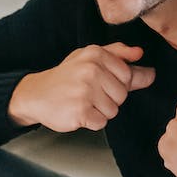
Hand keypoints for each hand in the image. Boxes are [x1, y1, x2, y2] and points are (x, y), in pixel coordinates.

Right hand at [8, 42, 155, 132]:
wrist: (36, 94)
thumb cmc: (67, 76)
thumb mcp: (89, 57)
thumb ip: (118, 54)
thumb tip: (141, 54)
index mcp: (96, 54)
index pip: (128, 75)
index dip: (116, 83)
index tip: (100, 82)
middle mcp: (92, 70)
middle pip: (122, 94)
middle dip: (109, 98)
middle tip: (89, 93)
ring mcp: (85, 91)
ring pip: (113, 110)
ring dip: (100, 111)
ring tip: (82, 101)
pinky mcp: (80, 111)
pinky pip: (101, 122)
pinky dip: (91, 121)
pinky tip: (78, 112)